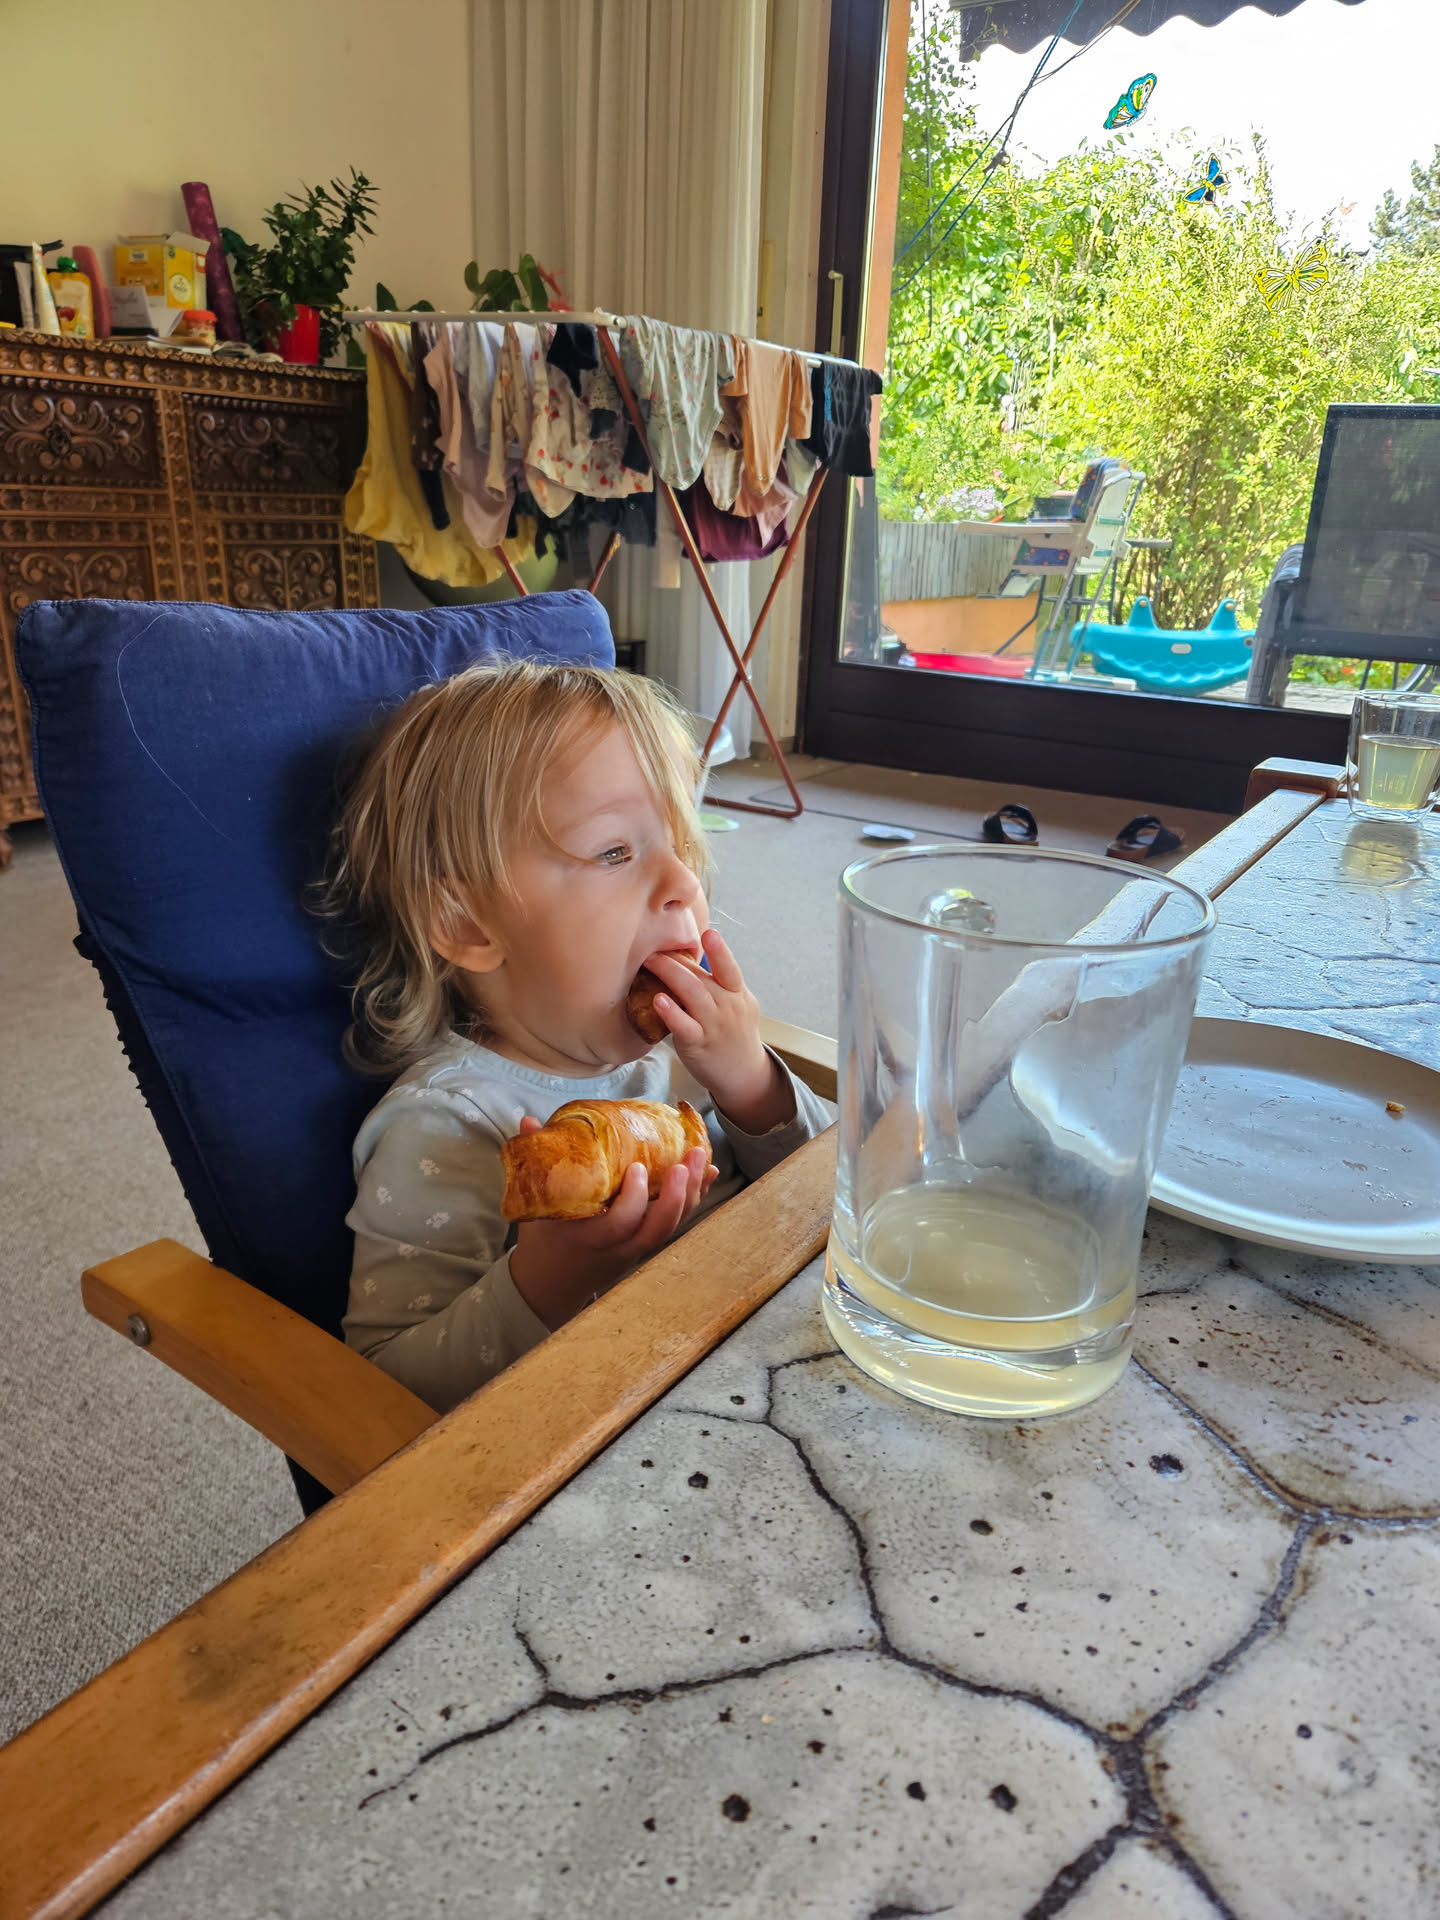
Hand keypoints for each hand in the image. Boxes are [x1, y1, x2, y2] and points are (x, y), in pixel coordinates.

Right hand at [508, 1118, 716, 1330]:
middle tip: (685, 1160)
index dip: (634, 1200)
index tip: (640, 1169)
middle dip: (677, 1196)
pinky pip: (675, 1223)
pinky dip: (694, 1198)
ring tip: (700, 1157)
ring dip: (691, 1193)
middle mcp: (618, 1247)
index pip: (618, 1225)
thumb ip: (535, 1164)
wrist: (551, 1284)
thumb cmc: (543, 1240)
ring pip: (671, 1227)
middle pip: (656, 1229)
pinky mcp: (646, 1244)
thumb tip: (529, 1120)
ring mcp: (635, 1248)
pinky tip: (708, 1172)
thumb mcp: (535, 1207)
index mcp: (588, 1237)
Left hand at [643, 929, 796, 1135]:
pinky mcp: (698, 1044)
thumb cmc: (733, 1033)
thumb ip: (719, 984)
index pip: (729, 969)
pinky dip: (671, 1012)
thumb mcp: (737, 1005)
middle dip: (676, 960)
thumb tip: (688, 960)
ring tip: (649, 962)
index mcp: (737, 994)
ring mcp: (713, 1025)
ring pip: (692, 994)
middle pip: (701, 978)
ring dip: (669, 975)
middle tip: (653, 948)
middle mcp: (727, 1007)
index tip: (708, 933)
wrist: (744, 1074)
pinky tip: (657, 1000)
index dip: (720, 951)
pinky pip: (683, 1025)